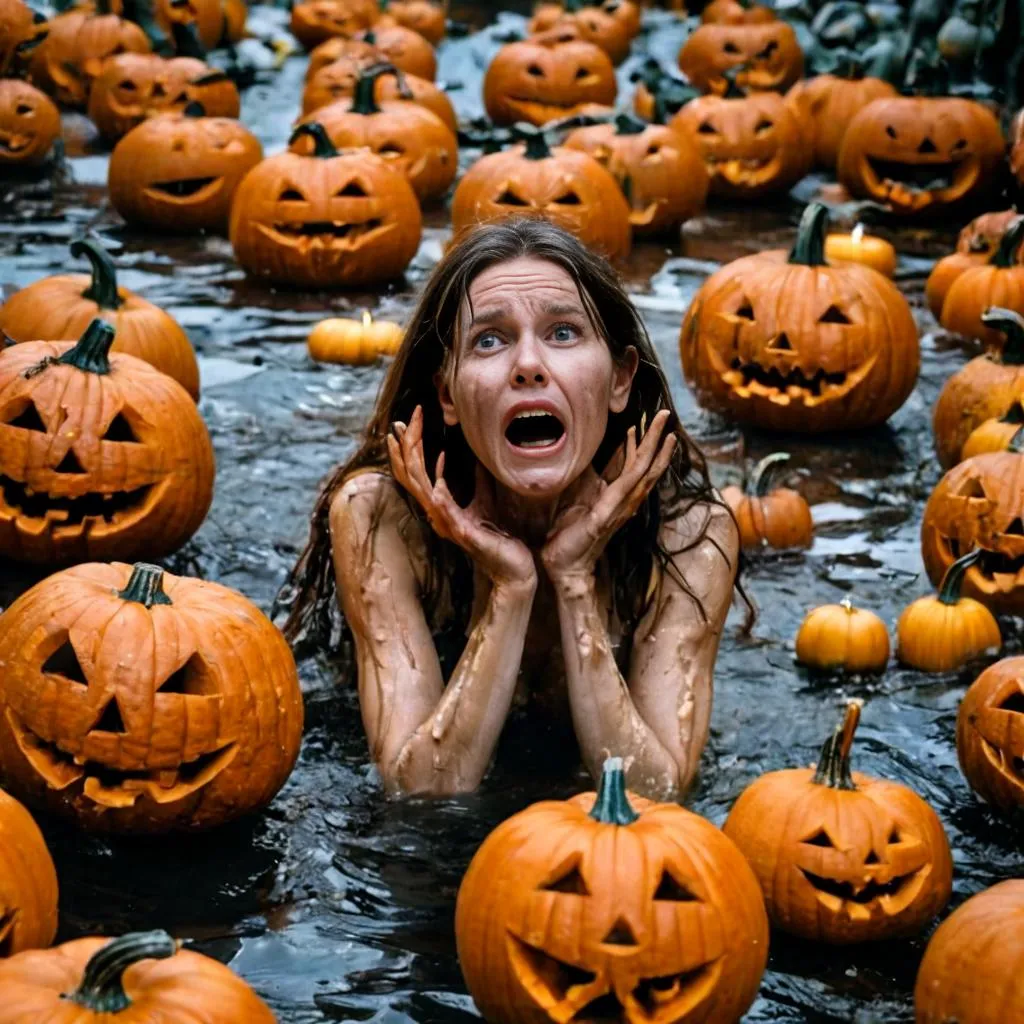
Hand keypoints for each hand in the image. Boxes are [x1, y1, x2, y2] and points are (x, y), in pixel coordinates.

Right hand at [387, 406, 536, 592]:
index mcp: (441, 506)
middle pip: (411, 475)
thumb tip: (479, 457)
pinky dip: (440, 495)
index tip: (405, 423)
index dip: (408, 448)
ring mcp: (447, 524)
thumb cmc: (499, 537)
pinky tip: (437, 482)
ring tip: (408, 438)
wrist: (513, 568)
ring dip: (414, 463)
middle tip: (403, 421)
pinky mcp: (462, 534)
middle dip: (406, 447)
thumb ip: (478, 480)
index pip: (416, 473)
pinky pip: (446, 512)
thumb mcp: (486, 500)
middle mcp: (438, 514)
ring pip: (421, 489)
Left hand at [541, 409, 676, 583]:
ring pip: (645, 470)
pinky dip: (640, 461)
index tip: (643, 423)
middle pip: (647, 465)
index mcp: (615, 497)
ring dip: (656, 446)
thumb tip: (580, 457)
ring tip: (665, 426)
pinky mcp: (610, 510)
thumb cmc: (566, 535)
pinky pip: (631, 481)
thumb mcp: (575, 498)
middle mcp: (624, 501)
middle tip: (665, 415)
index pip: (632, 466)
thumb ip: (583, 479)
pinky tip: (644, 444)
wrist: (563, 564)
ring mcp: (621, 506)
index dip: (639, 444)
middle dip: (657, 440)